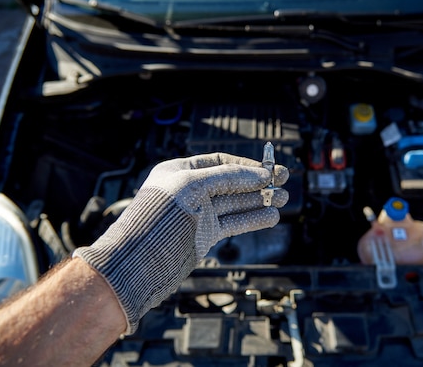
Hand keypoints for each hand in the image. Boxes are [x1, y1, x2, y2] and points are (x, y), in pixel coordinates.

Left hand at [74, 152, 288, 332]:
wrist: (138, 260)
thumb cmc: (157, 215)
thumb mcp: (193, 185)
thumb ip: (229, 177)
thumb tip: (261, 175)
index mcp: (180, 171)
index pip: (220, 162)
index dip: (246, 165)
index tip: (269, 170)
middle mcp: (190, 191)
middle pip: (232, 182)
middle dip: (258, 183)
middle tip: (284, 182)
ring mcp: (197, 214)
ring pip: (235, 203)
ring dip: (260, 201)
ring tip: (284, 200)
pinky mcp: (203, 235)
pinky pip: (233, 223)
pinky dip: (252, 219)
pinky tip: (270, 217)